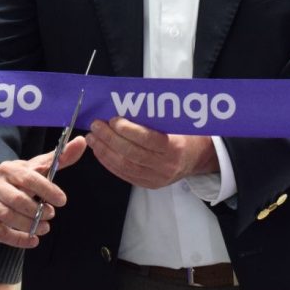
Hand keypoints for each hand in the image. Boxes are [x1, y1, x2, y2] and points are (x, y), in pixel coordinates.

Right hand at [0, 137, 86, 247]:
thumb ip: (58, 158)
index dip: (47, 190)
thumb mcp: (34, 168)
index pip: (29, 179)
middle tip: (51, 214)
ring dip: (30, 226)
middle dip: (38, 211)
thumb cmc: (14, 180)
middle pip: (18, 200)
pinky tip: (32, 240)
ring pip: (9, 217)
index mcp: (10, 169)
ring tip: (44, 227)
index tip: (62, 200)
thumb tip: (81, 142)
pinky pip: (0, 233)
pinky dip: (18, 239)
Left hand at [86, 118, 216, 189]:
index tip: (113, 120)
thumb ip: (155, 117)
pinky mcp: (148, 184)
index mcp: (175, 147)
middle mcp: (165, 166)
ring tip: (93, 137)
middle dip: (110, 139)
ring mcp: (156, 178)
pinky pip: (124, 174)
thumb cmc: (184, 134)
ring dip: (105, 150)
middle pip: (132, 154)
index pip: (148, 140)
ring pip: (124, 166)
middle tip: (96, 125)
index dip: (128, 130)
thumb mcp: (176, 123)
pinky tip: (100, 150)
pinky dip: (108, 162)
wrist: (196, 158)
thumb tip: (126, 105)